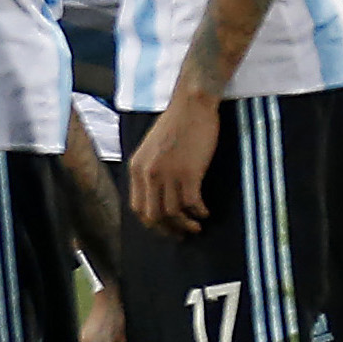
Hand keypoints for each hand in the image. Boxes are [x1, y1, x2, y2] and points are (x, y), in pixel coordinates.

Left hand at [124, 94, 219, 238]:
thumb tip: (157, 194)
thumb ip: (150, 171)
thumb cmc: (175, 125)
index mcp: (136, 168)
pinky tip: (205, 212)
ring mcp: (168, 174)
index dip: (151, 222)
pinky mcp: (189, 172)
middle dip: (167, 230)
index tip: (164, 227)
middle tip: (181, 235)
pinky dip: (199, 212)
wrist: (191, 106)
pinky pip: (192, 203)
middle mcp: (148, 174)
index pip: (137, 207)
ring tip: (196, 226)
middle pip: (153, 215)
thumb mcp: (151, 150)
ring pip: (173, 212)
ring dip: (186, 224)